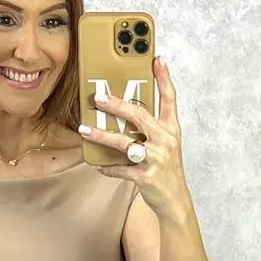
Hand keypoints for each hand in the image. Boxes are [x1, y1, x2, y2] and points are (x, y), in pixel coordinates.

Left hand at [78, 57, 189, 219]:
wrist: (175, 201)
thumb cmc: (166, 169)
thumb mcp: (165, 145)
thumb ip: (150, 128)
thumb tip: (124, 112)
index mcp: (171, 130)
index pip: (170, 99)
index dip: (164, 78)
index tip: (156, 59)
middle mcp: (166, 141)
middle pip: (139, 116)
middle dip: (116, 105)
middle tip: (98, 98)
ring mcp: (157, 159)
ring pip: (125, 143)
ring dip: (102, 136)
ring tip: (85, 130)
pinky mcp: (147, 177)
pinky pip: (122, 169)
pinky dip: (108, 167)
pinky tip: (98, 165)